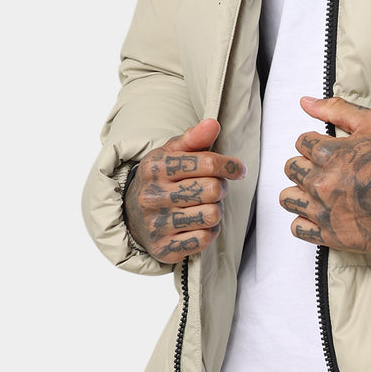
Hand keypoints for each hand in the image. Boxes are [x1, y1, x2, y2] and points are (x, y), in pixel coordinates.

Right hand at [123, 119, 245, 262]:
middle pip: (213, 190)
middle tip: (215, 188)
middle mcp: (153, 196)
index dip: (230, 165)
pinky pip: (204, 239)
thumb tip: (212, 123)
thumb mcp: (172, 153)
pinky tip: (199, 223)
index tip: (238, 169)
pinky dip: (210, 231)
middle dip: (221, 188)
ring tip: (206, 205)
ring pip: (212, 215)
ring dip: (217, 210)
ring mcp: (157, 224)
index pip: (206, 163)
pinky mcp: (164, 248)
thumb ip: (194, 138)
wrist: (132, 214)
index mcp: (155, 167)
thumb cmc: (161, 178)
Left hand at [279, 96, 370, 252]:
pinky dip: (305, 219)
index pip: (300, 142)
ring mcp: (323, 211)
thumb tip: (305, 102)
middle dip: (306, 165)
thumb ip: (336, 109)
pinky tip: (321, 211)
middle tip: (326, 169)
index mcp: (329, 154)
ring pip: (288, 197)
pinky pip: (296, 227)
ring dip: (300, 191)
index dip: (315, 143)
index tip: (329, 150)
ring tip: (320, 190)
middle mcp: (322, 183)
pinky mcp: (328, 234)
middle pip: (292, 168)